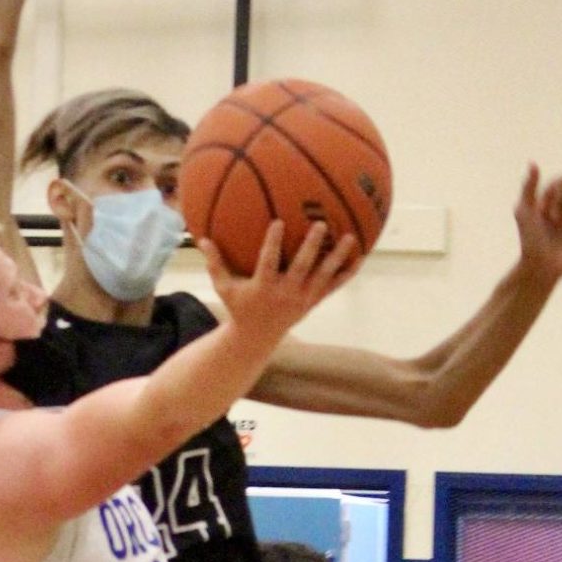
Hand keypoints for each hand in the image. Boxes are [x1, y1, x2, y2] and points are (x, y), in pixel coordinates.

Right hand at [202, 222, 360, 341]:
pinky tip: (360, 257)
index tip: (278, 222)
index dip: (273, 243)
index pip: (268, 263)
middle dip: (311, 247)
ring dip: (337, 258)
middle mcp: (285, 294)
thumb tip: (201, 238)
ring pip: (323, 276)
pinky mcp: (313, 302)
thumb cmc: (239, 307)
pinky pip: (333, 287)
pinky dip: (346, 274)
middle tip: (320, 225)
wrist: (258, 339)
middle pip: (302, 268)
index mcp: (264, 288)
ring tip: (350, 238)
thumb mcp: (224, 288)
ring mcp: (302, 299)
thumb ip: (214, 264)